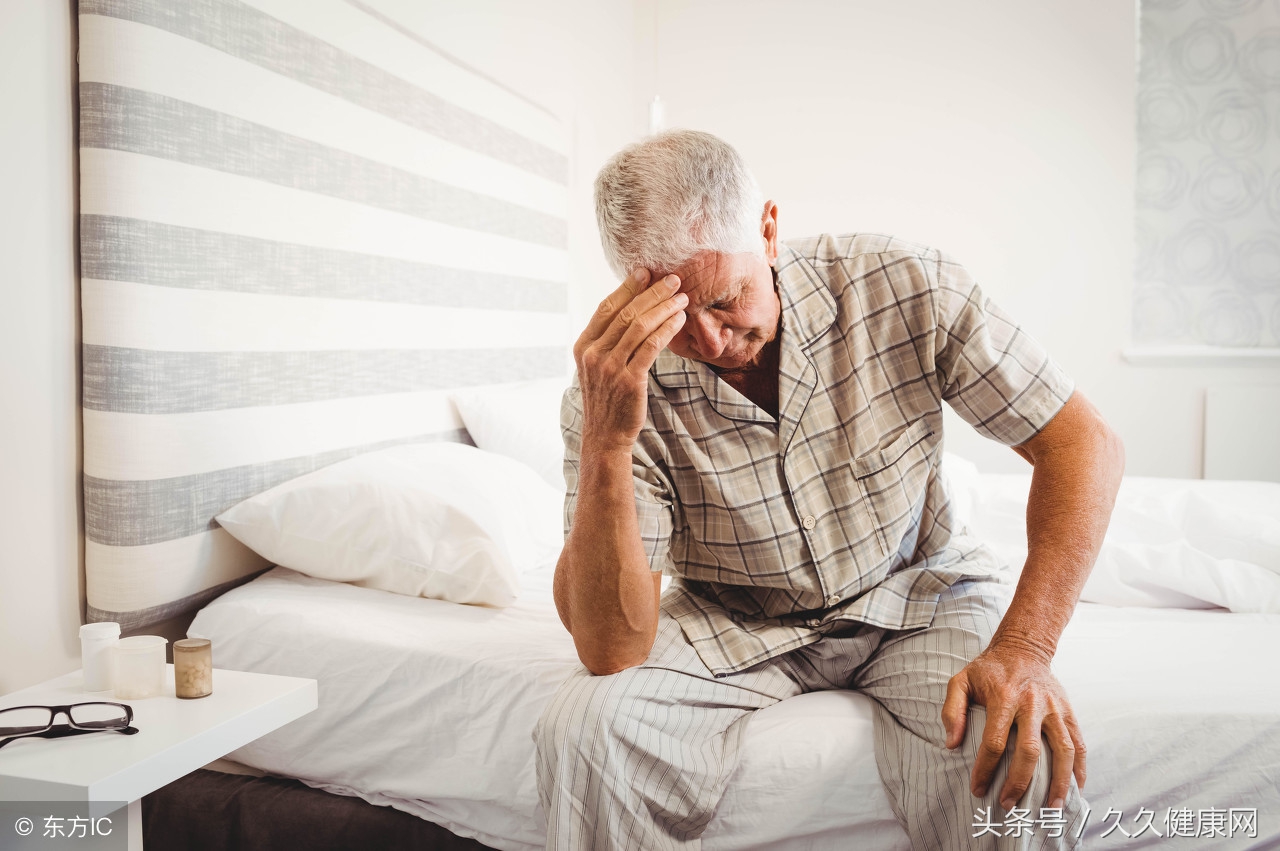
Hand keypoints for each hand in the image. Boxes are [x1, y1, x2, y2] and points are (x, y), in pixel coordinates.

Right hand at [574, 268, 686, 453]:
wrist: (605, 436)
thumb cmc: (607, 399)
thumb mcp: (598, 367)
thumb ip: (607, 341)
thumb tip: (631, 310)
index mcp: (583, 346)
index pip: (606, 307)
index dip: (627, 287)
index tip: (645, 271)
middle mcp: (594, 354)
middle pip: (626, 312)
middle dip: (652, 292)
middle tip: (673, 279)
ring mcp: (610, 367)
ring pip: (640, 326)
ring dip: (664, 308)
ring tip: (682, 298)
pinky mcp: (630, 380)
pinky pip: (652, 346)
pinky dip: (668, 328)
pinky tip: (680, 320)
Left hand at [941, 640, 1085, 812]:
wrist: (1023, 648)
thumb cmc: (988, 670)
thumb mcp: (961, 681)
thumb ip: (952, 710)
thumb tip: (951, 744)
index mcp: (1003, 697)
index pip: (994, 742)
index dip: (986, 769)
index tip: (977, 789)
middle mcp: (1032, 703)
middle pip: (1029, 751)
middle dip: (1019, 782)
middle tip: (1008, 804)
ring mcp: (1054, 708)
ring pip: (1063, 750)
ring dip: (1058, 781)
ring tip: (1050, 807)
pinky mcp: (1068, 711)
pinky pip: (1078, 742)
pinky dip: (1079, 767)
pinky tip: (1075, 788)